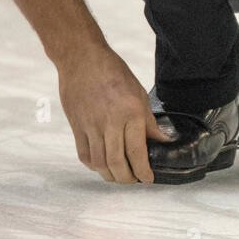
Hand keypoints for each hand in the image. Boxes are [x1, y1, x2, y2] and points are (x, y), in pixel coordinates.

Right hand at [57, 44, 174, 183]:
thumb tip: (161, 141)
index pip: (137, 151)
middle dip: (128, 178)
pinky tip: (102, 165)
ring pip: (100, 163)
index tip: (148, 179)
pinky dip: (94, 165)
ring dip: (111, 175)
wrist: (81, 58)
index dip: (143, 170)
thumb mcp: (139, 93)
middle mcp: (110, 122)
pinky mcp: (77, 127)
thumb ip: (148, 121)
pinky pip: (85, 154)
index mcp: (130, 112)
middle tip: (135, 180)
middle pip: (117, 162)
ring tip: (120, 175)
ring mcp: (91, 126)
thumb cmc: (112, 71)